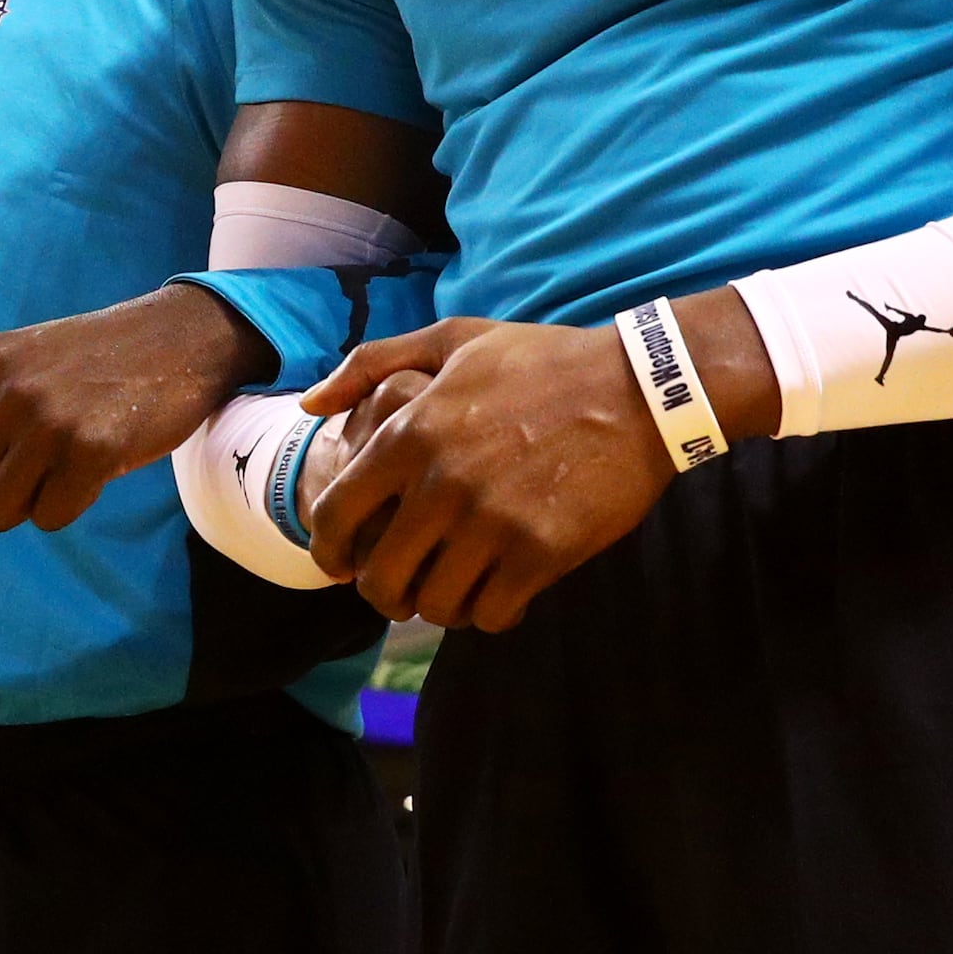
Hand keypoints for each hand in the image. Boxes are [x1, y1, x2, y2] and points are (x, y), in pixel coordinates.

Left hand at [0, 284, 272, 532]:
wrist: (180, 338)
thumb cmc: (91, 365)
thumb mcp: (15, 376)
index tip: (17, 441)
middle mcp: (10, 389)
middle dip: (3, 491)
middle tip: (47, 458)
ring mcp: (50, 420)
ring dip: (31, 505)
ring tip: (64, 467)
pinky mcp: (93, 451)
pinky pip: (49, 518)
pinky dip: (68, 508)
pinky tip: (94, 471)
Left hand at [297, 316, 677, 631]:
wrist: (642, 388)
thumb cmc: (544, 361)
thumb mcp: (454, 339)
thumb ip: (374, 363)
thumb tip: (310, 406)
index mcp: (410, 433)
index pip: (335, 516)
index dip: (327, 552)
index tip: (341, 565)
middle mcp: (441, 484)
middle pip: (380, 578)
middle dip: (382, 594)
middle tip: (401, 591)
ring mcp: (491, 522)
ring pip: (434, 604)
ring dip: (438, 607)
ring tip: (454, 591)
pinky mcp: (540, 553)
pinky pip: (490, 614)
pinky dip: (488, 614)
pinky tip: (500, 595)